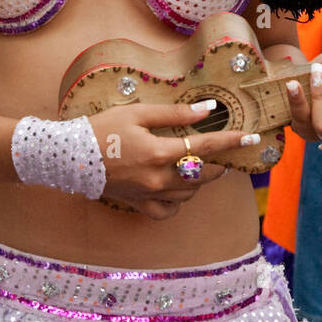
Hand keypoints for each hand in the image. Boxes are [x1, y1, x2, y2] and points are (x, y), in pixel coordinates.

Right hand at [88, 101, 255, 220]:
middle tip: (222, 154)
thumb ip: (175, 114)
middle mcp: (158, 178)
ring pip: (189, 193)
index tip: (250, 138)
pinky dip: (178, 202)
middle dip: (218, 164)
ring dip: (199, 180)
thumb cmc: (103, 128)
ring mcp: (149, 194)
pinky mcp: (138, 204)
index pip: (206, 147)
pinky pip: (168, 211)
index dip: (230, 141)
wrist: (71, 156)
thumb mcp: (138, 113)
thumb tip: (207, 110)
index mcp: (159, 152)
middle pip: (203, 175)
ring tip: (196, 166)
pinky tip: (177, 189)